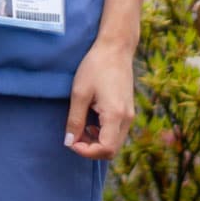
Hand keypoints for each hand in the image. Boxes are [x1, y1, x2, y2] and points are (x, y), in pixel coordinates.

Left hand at [64, 41, 136, 158]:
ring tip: (81, 128)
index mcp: (115, 115)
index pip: (106, 149)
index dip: (87, 152)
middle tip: (74, 137)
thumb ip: (75, 120)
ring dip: (97, 142)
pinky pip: (117, 132)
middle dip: (91, 149)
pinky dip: (104, 134)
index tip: (71, 142)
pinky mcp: (128, 111)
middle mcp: (127, 118)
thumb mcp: (79, 93)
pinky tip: (91, 122)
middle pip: (112, 150)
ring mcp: (130, 115)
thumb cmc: (95, 66)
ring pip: (115, 142)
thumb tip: (69, 142)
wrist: (115, 48)